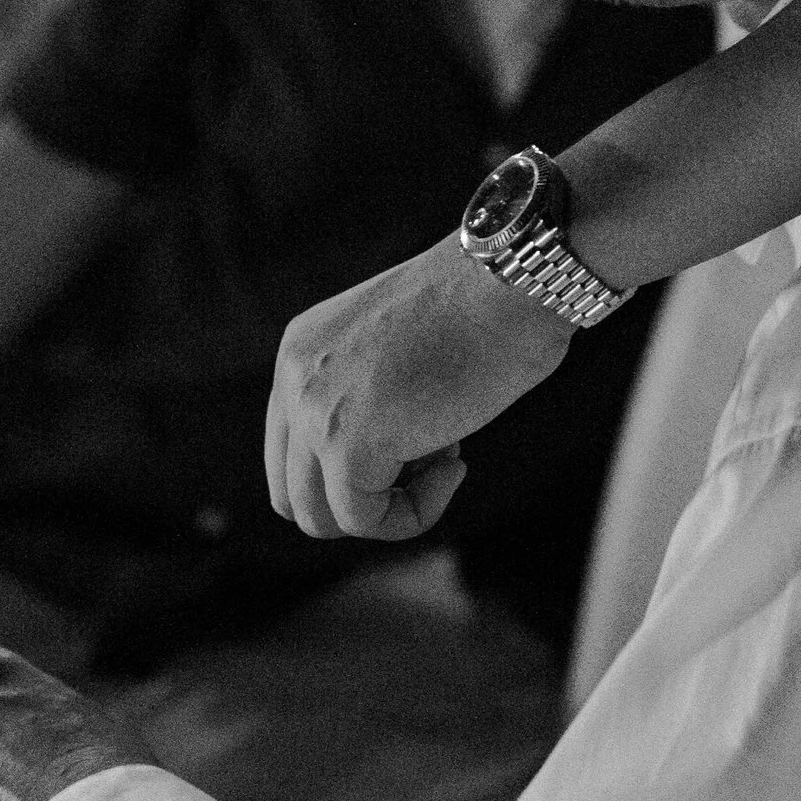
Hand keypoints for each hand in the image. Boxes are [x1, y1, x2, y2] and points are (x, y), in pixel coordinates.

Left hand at [265, 236, 572, 539]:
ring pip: (322, 519)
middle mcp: (293, 379)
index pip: (290, 452)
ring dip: (388, 508)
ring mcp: (315, 412)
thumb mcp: (398, 348)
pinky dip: (416, 512)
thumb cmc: (484, 305)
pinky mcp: (348, 445)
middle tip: (429, 459)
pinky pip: (367, 521)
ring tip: (445, 458)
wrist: (510, 278)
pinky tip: (456, 463)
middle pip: (294, 495)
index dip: (351, 472)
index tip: (418, 443)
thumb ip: (369, 396)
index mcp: (301, 351)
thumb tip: (385, 466)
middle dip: (365, 497)